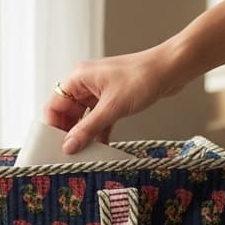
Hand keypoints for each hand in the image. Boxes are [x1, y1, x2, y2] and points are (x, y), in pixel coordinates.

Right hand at [45, 44, 187, 152]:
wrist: (172, 69)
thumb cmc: (142, 78)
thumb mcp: (112, 108)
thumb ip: (88, 129)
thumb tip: (68, 146)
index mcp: (78, 78)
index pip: (53, 105)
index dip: (52, 127)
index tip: (53, 147)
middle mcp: (85, 83)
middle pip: (67, 113)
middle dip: (68, 133)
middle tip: (69, 155)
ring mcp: (99, 91)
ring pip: (83, 117)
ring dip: (85, 134)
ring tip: (85, 154)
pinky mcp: (112, 98)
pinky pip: (99, 118)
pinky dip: (99, 131)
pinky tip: (101, 147)